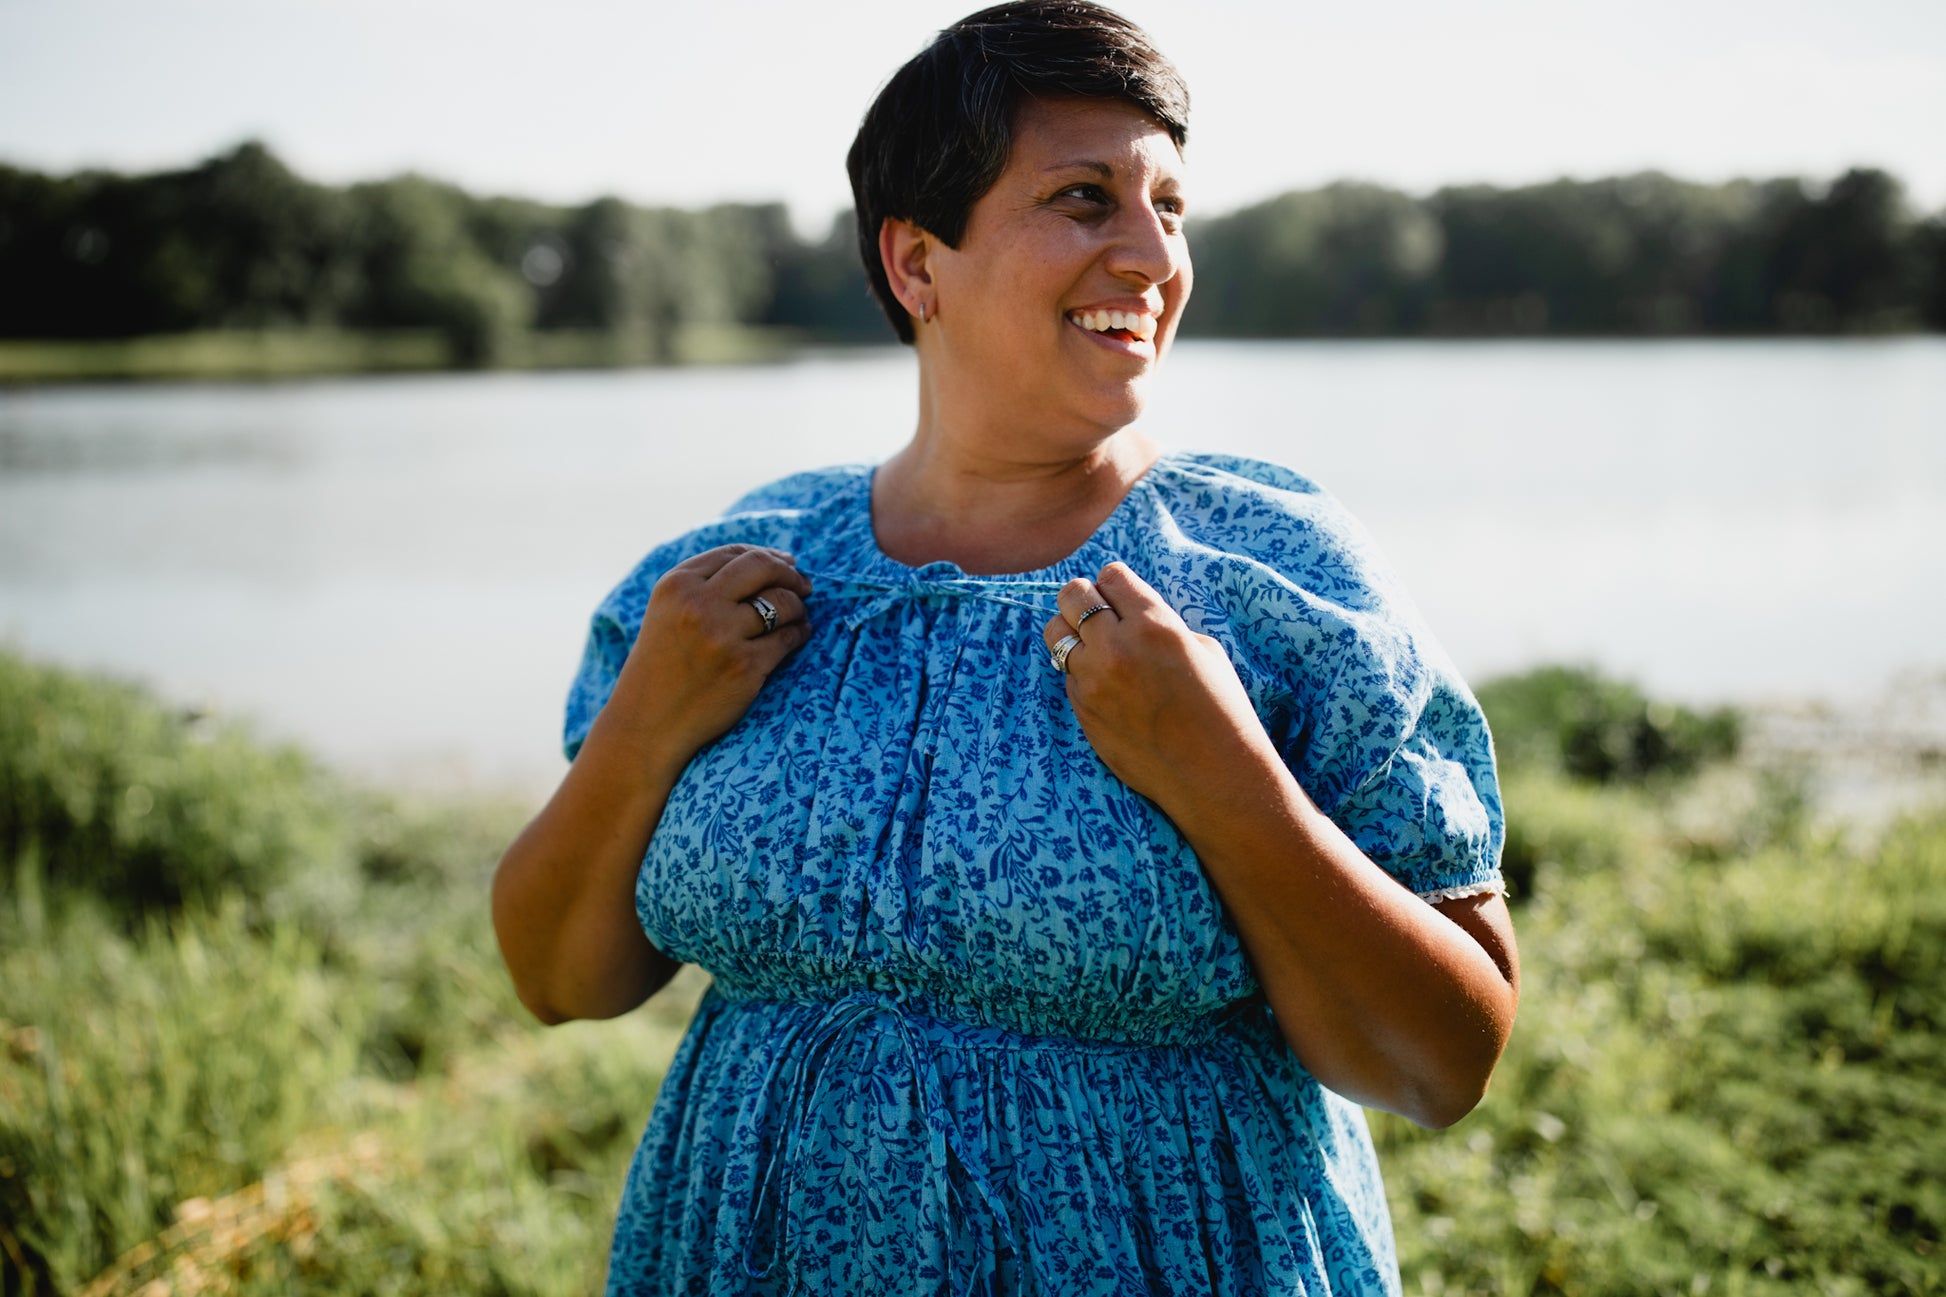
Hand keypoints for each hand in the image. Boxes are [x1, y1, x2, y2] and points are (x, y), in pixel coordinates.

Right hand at [615, 544, 812, 774]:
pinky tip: (799, 634)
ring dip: (798, 606)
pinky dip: (800, 633)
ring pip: (782, 603)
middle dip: (790, 574)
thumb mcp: (668, 612)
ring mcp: (722, 636)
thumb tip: (772, 560)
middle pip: (762, 568)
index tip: (786, 563)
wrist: (647, 723)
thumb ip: (706, 584)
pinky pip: (788, 638)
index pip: (734, 553)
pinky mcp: (744, 667)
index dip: (767, 555)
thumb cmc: (662, 666)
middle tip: (803, 584)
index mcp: (676, 585)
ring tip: (799, 614)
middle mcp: (698, 604)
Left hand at [1041, 562, 1272, 807]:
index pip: (1111, 575)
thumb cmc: (1220, 709)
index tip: (1122, 596)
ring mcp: (1092, 682)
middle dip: (1085, 598)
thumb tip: (1127, 614)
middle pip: (1072, 595)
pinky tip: (1109, 686)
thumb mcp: (1203, 649)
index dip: (1116, 583)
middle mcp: (1115, 648)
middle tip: (1099, 613)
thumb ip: (1160, 623)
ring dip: (1073, 632)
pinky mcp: (1082, 711)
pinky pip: (1067, 675)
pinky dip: (1081, 672)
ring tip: (1095, 646)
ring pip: (1056, 633)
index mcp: (1153, 625)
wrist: (1212, 774)